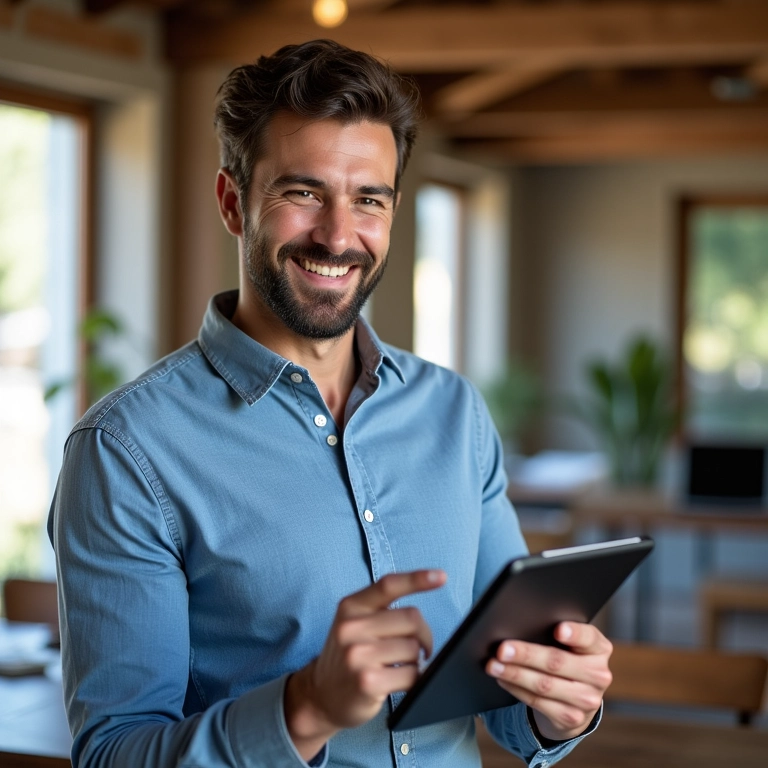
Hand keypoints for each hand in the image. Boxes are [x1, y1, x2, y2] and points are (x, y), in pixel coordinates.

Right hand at [284, 569, 446, 758]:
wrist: (321, 695)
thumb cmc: (350, 655)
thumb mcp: (354, 623)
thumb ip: (381, 610)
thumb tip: (422, 612)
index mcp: (351, 606)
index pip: (388, 585)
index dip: (417, 579)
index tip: (441, 576)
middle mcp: (351, 627)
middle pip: (411, 618)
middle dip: (424, 635)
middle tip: (421, 648)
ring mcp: (357, 655)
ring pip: (413, 647)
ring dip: (416, 660)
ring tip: (400, 665)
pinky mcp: (367, 682)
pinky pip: (411, 674)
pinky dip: (413, 679)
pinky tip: (399, 680)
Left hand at [486, 622, 612, 741]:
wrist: (576, 700)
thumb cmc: (567, 658)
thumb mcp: (570, 644)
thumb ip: (556, 633)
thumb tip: (519, 624)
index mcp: (599, 648)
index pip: (589, 637)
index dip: (574, 633)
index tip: (558, 629)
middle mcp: (598, 674)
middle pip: (557, 662)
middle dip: (526, 655)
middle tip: (502, 649)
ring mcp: (587, 700)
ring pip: (544, 685)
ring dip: (514, 674)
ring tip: (493, 665)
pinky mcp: (572, 718)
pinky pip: (538, 702)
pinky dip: (516, 689)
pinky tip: (503, 680)